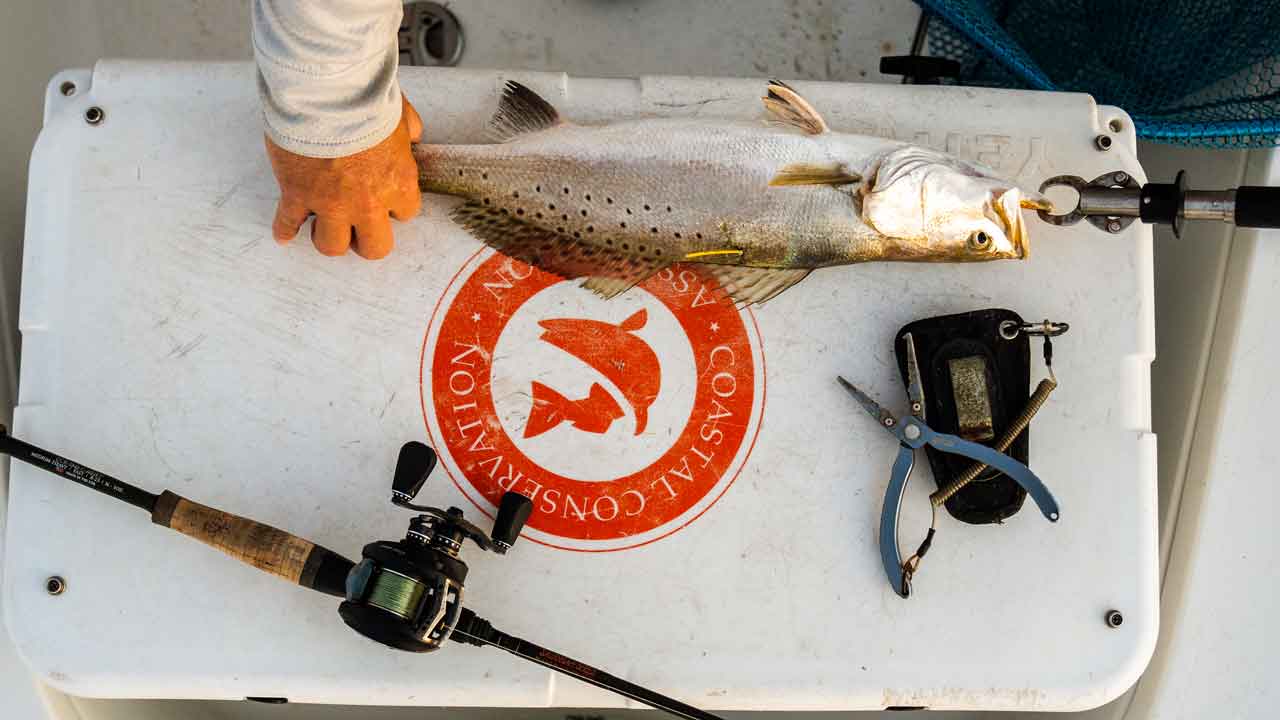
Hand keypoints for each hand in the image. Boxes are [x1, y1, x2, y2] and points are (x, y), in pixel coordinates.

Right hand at [266, 96, 423, 258]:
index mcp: (397, 182)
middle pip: (374, 247)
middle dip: (366, 239)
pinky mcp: (296, 194)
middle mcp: (367, 202)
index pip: (406, 213)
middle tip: (358, 228)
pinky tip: (284, 234)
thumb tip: (412, 134)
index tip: (384, 198)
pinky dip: (285, 230)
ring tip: (323, 227)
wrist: (325, 93)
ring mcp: (330, 203)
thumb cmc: (364, 100)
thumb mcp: (400, 113)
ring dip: (329, 238)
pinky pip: (289, 223)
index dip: (394, 207)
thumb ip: (409, 130)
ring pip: (332, 245)